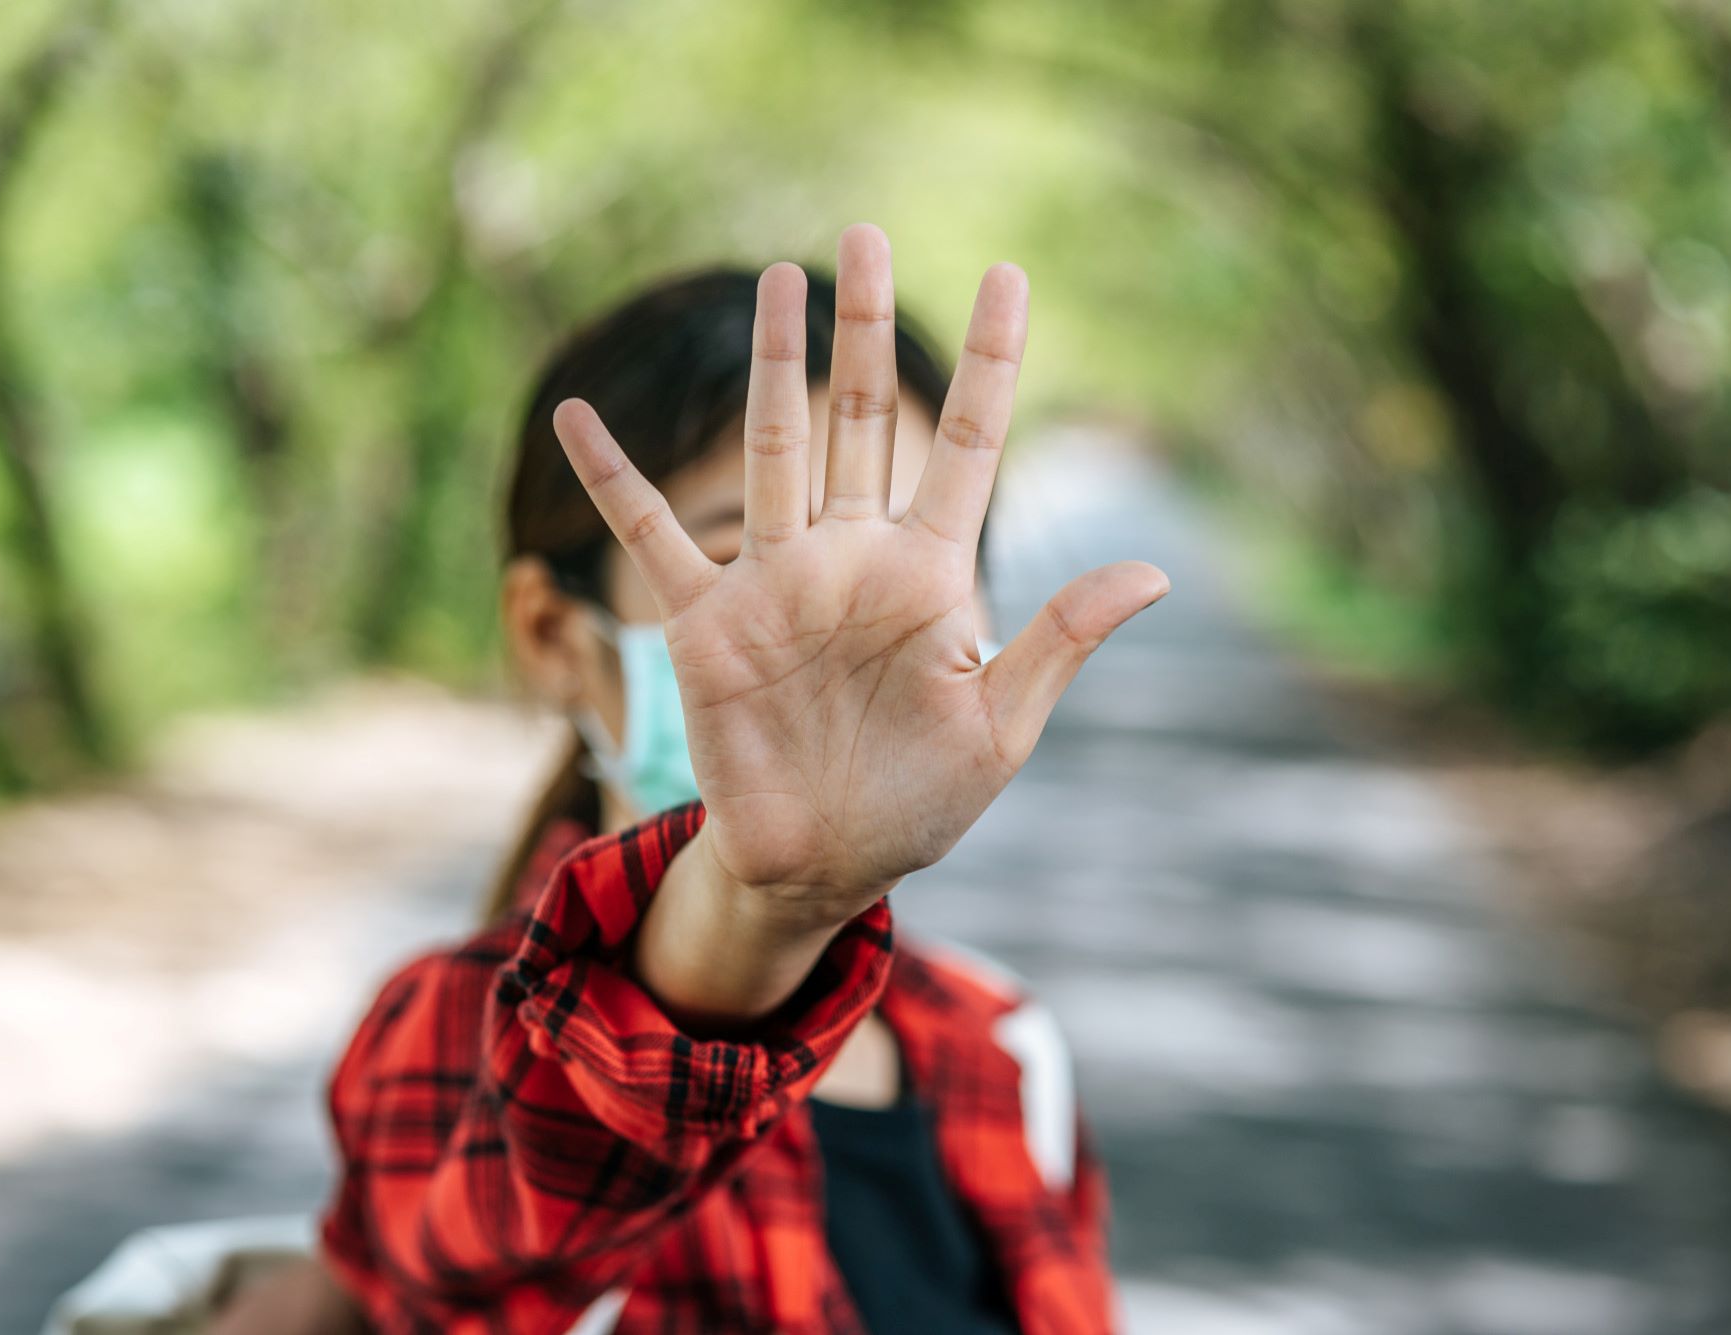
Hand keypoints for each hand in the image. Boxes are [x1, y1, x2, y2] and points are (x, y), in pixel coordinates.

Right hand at [553, 225, 1167, 931]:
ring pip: (773, 448)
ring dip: (772, 364)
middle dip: (863, 330)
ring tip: (778, 277)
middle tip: (864, 237)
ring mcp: (776, 582)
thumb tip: (1155, 571)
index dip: (990, 361)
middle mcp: (851, 558)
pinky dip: (612, 479)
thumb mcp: (1001, 727)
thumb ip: (1057, 639)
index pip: (965, 442)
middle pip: (857, 417)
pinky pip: (652, 536)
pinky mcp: (706, 622)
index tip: (1008, 274)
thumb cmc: (919, 804)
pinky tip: (575, 416)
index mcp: (930, 576)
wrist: (822, 866)